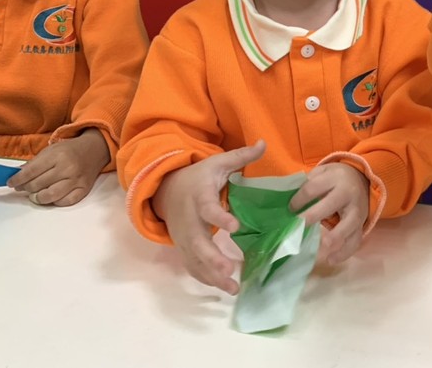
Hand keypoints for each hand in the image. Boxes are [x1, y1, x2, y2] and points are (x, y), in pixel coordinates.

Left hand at [7, 128, 109, 206]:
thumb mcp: (51, 150)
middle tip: (23, 187)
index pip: (30, 172)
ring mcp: (76, 180)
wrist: (95, 149)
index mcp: (58, 156)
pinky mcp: (83, 189)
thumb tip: (17, 177)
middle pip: (37, 185)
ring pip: (49, 196)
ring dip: (37, 197)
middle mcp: (67, 168)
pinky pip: (64, 202)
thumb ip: (34, 164)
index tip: (11, 183)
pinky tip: (51, 196)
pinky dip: (54, 201)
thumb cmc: (70, 150)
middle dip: (26, 188)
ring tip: (35, 194)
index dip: (17, 180)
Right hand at [152, 140, 265, 293]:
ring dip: (212, 276)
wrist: (167, 189)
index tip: (235, 226)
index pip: (208, 209)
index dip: (219, 218)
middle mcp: (189, 221)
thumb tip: (264, 143)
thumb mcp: (218, 163)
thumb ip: (241, 157)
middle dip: (212, 258)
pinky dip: (206, 279)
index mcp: (200, 197)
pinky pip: (193, 267)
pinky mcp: (183, 249)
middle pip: (198, 243)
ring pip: (195, 260)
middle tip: (229, 270)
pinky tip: (224, 288)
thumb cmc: (199, 177)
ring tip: (233, 288)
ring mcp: (184, 238)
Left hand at [290, 163, 369, 264]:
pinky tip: (331, 260)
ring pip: (349, 224)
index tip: (289, 209)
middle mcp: (347, 193)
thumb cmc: (335, 179)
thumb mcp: (322, 173)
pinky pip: (356, 239)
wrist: (361, 180)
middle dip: (313, 216)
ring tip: (323, 247)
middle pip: (330, 204)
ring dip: (336, 236)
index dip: (299, 200)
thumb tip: (287, 204)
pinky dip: (345, 252)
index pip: (313, 188)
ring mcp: (356, 210)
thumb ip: (308, 185)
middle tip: (299, 226)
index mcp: (334, 178)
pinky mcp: (361, 224)